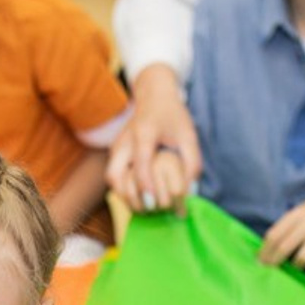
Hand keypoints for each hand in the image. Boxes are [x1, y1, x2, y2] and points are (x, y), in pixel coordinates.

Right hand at [106, 64, 201, 214]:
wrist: (153, 96)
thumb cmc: (173, 116)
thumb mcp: (188, 135)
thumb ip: (192, 163)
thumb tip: (190, 193)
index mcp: (145, 132)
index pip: (140, 161)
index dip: (145, 184)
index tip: (151, 202)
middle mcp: (125, 140)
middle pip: (115, 174)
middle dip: (128, 195)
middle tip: (147, 209)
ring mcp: (116, 146)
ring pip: (111, 178)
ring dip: (124, 195)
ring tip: (142, 208)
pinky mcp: (114, 152)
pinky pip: (113, 176)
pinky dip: (123, 190)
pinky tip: (138, 198)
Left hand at [259, 187, 304, 269]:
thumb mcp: (300, 213)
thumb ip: (284, 229)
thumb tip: (263, 252)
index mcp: (297, 214)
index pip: (274, 236)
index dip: (264, 252)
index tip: (260, 262)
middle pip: (285, 247)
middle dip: (274, 262)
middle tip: (271, 269)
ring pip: (302, 257)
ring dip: (297, 265)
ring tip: (298, 264)